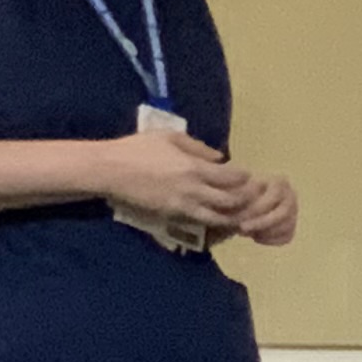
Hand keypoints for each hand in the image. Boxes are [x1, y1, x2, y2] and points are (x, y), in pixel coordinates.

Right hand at [102, 126, 261, 236]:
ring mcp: (182, 207)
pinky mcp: (171, 218)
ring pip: (217, 218)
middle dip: (245, 201)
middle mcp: (193, 191)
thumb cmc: (138, 148)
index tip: (249, 176)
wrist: (110, 171)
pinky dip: (213, 223)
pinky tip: (219, 219)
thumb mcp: (170, 138)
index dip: (244, 178)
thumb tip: (219, 158)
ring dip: (232, 217)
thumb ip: (198, 148)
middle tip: (251, 198)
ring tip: (240, 214)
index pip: (232, 177)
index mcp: (194, 168)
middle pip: (230, 202)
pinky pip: (199, 223)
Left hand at [236, 172, 299, 246]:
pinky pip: (286, 237)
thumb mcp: (236, 189)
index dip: (257, 208)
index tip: (240, 216)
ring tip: (246, 231)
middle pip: (283, 213)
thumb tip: (239, 201)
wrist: (242, 203)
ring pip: (286, 226)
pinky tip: (256, 236)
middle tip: (242, 228)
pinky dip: (270, 240)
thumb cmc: (238, 192)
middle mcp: (290, 196)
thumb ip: (239, 194)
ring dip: (264, 232)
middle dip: (261, 223)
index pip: (274, 196)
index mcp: (279, 182)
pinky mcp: (291, 227)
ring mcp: (293, 212)